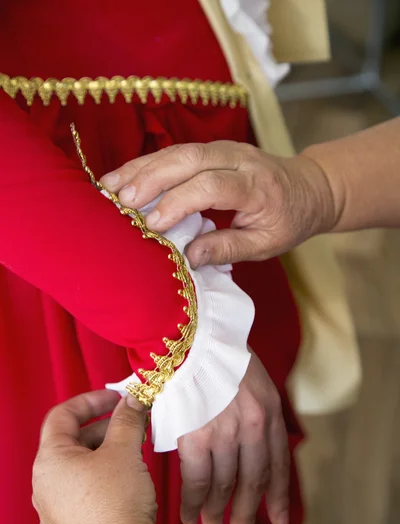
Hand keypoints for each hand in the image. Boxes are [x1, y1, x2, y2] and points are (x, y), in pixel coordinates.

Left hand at [32, 390, 159, 523]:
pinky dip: (100, 485)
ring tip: (132, 457)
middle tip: (131, 426)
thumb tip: (131, 401)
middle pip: (71, 444)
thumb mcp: (124, 449)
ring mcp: (54, 515)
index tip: (116, 398)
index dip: (91, 401)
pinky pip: (81, 500)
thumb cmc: (117, 503)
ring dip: (103, 458)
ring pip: (77, 473)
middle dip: (103, 430)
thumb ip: (126, 419)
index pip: (62, 415)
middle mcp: (44, 488)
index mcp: (50, 461)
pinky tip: (123, 489)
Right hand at [101, 141, 337, 266]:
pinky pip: (177, 152)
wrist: (309, 188)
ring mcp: (225, 148)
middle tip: (121, 203)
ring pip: (178, 151)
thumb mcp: (266, 244)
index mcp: (256, 186)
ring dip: (142, 168)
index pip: (212, 186)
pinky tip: (124, 176)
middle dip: (152, 178)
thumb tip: (189, 257)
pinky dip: (148, 163)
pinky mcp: (213, 149)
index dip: (179, 202)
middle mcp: (239, 159)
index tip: (153, 225)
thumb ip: (228, 248)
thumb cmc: (288, 220)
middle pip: (190, 159)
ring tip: (109, 188)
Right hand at [178, 349, 289, 523]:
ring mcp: (226, 432)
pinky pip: (198, 480)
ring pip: (225, 485)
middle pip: (253, 480)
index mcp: (269, 408)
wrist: (187, 332)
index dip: (277, 495)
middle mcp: (254, 424)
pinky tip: (190, 516)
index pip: (277, 461)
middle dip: (246, 513)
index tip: (278, 520)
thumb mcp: (248, 374)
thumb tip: (244, 439)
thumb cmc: (213, 350)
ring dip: (218, 512)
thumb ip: (253, 407)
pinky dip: (194, 503)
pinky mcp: (197, 436)